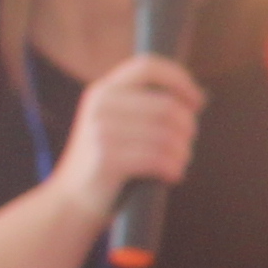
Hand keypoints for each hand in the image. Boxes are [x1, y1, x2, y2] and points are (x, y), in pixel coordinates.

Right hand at [48, 53, 200, 228]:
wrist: (70, 201)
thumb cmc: (107, 162)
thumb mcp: (116, 123)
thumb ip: (144, 106)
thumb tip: (197, 98)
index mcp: (103, 90)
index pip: (148, 66)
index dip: (180, 79)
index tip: (197, 102)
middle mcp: (100, 105)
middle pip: (168, 106)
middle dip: (187, 128)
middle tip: (185, 145)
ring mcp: (101, 131)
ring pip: (168, 136)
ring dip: (182, 153)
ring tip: (177, 162)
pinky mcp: (108, 159)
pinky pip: (159, 159)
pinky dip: (174, 169)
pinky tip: (172, 176)